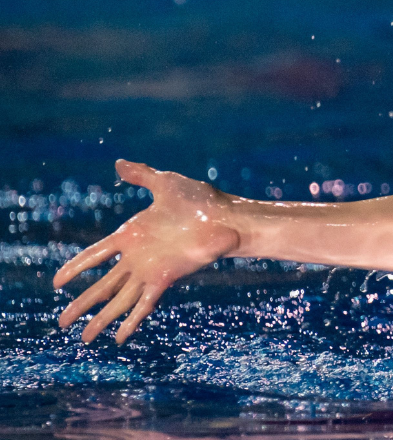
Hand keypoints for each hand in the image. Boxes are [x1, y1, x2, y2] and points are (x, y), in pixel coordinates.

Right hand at [52, 160, 242, 343]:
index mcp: (131, 235)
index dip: (76, 267)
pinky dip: (131, 321)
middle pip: (101, 286)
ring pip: (117, 300)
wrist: (227, 216)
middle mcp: (137, 257)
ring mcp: (149, 270)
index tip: (56, 282)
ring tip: (83, 338)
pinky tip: (119, 338)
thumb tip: (119, 163)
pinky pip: (143, 304)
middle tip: (62, 322)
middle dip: (81, 304)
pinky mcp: (165, 279)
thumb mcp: (165, 184)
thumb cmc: (200, 201)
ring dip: (100, 319)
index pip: (95, 255)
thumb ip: (141, 175)